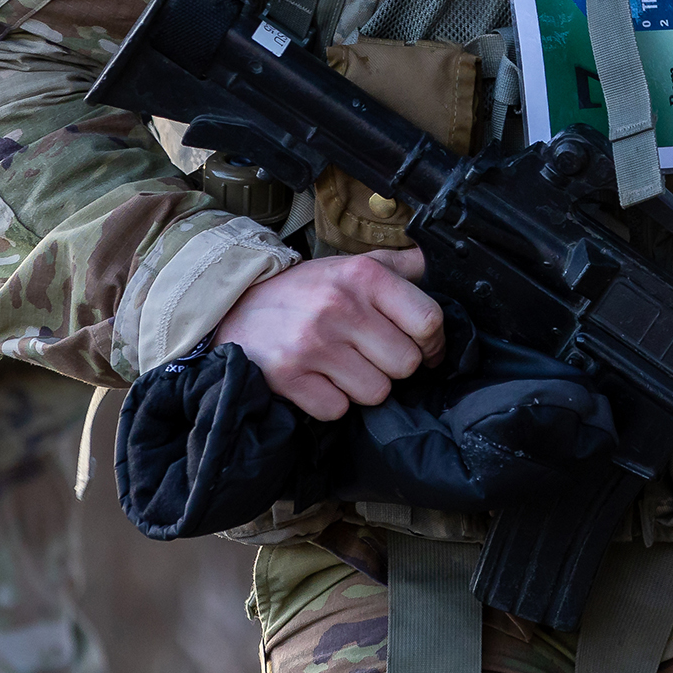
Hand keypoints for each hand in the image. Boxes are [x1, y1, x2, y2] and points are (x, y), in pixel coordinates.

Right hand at [213, 249, 444, 420]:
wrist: (234, 306)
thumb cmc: (304, 291)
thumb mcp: (350, 265)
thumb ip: (398, 266)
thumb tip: (438, 263)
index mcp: (362, 275)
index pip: (428, 320)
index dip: (433, 342)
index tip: (425, 348)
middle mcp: (339, 306)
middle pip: (407, 364)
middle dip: (393, 365)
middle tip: (371, 354)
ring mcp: (313, 343)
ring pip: (377, 392)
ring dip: (363, 386)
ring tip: (341, 366)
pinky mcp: (290, 375)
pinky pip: (338, 410)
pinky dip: (331, 401)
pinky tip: (318, 379)